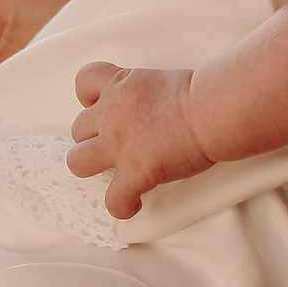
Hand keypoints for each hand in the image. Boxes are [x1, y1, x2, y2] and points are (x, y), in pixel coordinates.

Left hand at [67, 62, 216, 219]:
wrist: (211, 110)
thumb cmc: (199, 94)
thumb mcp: (161, 80)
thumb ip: (144, 95)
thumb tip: (152, 110)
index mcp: (120, 86)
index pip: (84, 82)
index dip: (90, 98)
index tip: (104, 107)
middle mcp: (111, 115)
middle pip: (78, 130)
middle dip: (93, 139)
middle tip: (117, 146)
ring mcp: (118, 145)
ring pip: (77, 162)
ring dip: (93, 169)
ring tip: (115, 173)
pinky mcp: (133, 173)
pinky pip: (113, 201)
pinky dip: (122, 206)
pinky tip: (135, 202)